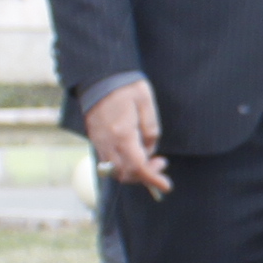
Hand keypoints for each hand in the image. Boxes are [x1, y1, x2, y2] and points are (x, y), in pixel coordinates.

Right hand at [87, 78, 168, 198]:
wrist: (100, 76)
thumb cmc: (126, 87)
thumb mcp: (147, 104)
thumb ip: (151, 130)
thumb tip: (150, 150)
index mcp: (122, 134)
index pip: (138, 167)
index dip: (153, 179)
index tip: (166, 186)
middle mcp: (108, 142)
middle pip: (125, 174)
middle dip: (145, 175)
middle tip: (162, 162)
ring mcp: (99, 142)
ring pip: (115, 171)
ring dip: (134, 172)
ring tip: (151, 158)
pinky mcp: (96, 139)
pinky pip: (109, 162)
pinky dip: (123, 165)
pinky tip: (136, 152)